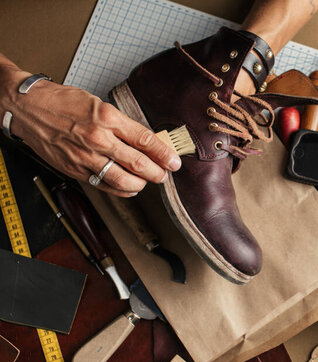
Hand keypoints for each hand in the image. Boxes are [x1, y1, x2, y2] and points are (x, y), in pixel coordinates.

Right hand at [0, 63, 180, 196]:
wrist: (28, 108)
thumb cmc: (63, 102)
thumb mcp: (99, 104)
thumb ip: (123, 125)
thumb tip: (147, 141)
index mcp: (108, 118)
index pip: (145, 140)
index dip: (164, 154)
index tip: (175, 162)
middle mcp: (98, 139)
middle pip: (138, 163)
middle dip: (157, 173)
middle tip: (165, 174)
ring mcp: (86, 157)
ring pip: (123, 180)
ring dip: (141, 184)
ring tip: (149, 181)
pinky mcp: (75, 169)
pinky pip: (104, 185)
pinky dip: (122, 190)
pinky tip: (130, 187)